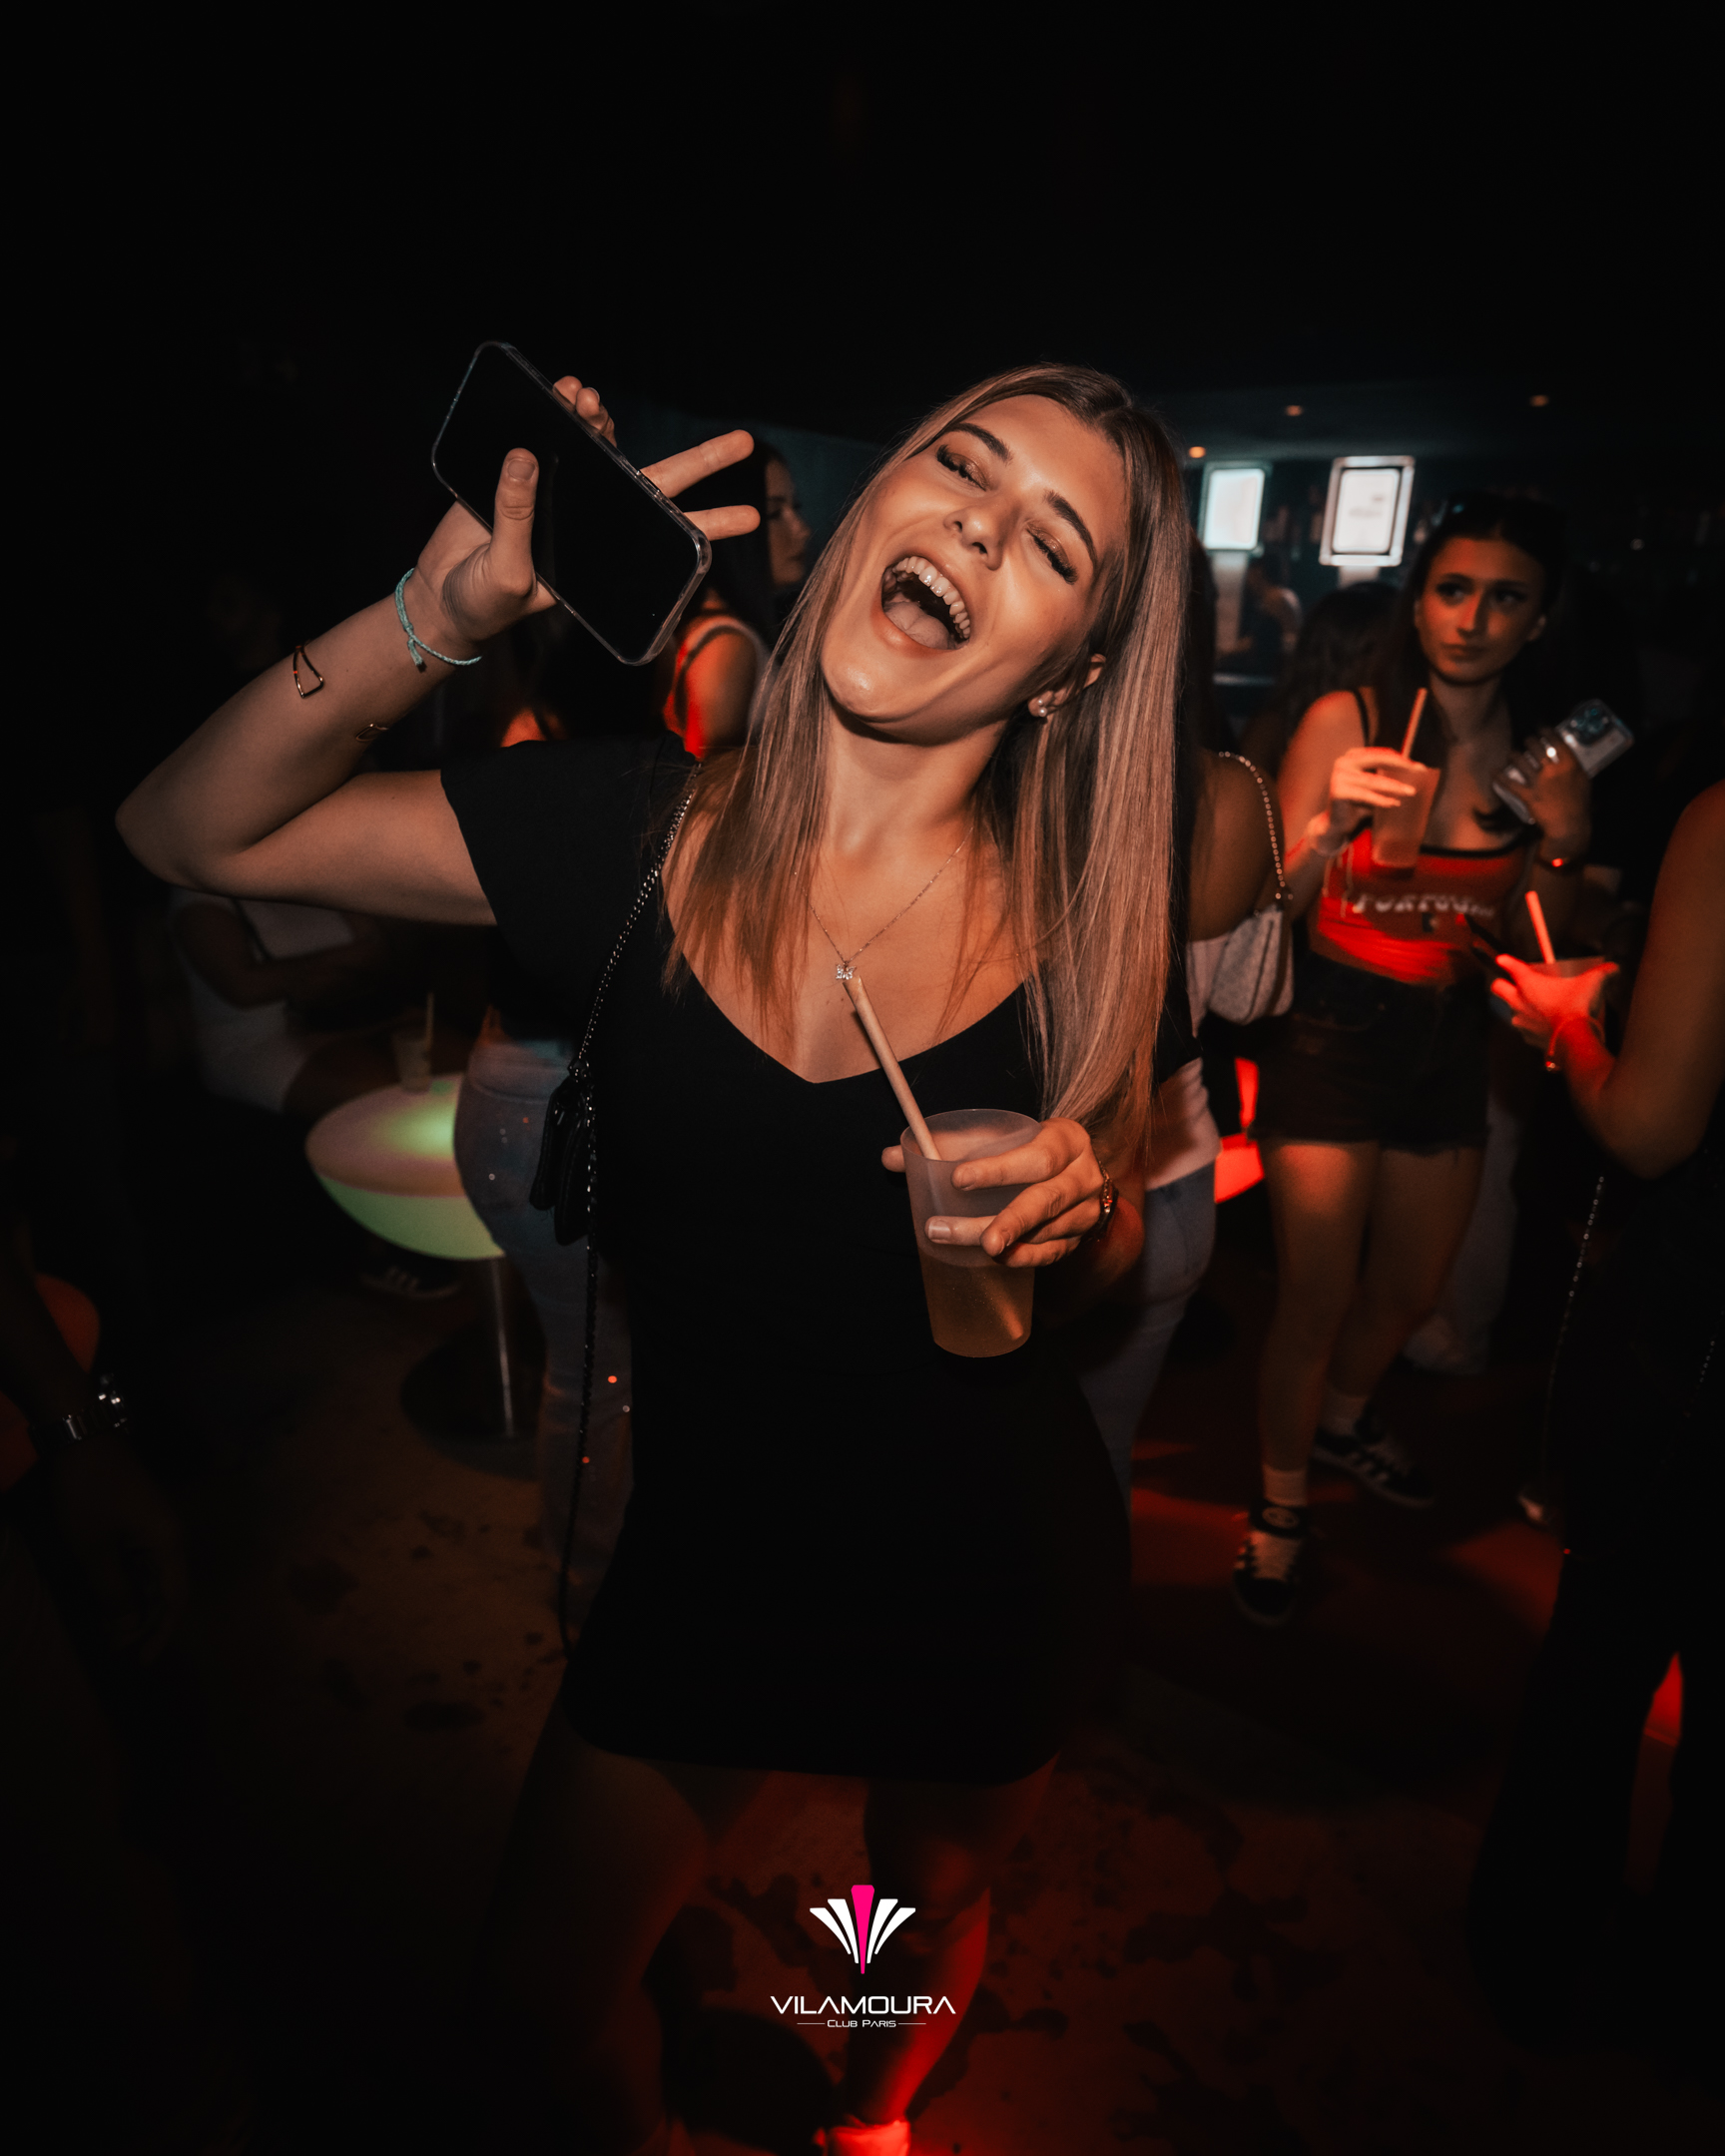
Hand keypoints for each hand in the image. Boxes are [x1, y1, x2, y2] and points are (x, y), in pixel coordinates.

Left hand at [43, 1434, 187, 1662]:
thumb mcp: (94, 1548)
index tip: (143, 1660)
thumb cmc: (90, 1494)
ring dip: (136, 1604)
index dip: (161, 1632)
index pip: (175, 1598)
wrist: (82, 1437)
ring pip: (154, 1575)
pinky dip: (129, 1582)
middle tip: (119, 1649)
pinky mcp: (140, 1517)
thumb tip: (126, 1629)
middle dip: (146, 1622)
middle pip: (168, 1589)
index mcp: (168, 1542)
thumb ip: (113, 1591)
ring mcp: (155, 1524)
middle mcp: (170, 1535)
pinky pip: (142, 1559)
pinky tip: (110, 1597)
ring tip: (111, 1630)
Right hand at [413, 373, 762, 649]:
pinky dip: (560, 412)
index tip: (753, 514)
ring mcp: (560, 496)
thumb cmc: (484, 602)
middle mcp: (593, 523)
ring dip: (604, 421)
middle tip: (745, 441)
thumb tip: (528, 457)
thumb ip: (517, 519)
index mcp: (602, 555)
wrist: (441, 595)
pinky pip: (549, 438)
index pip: (665, 535)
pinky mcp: (521, 476)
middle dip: (700, 462)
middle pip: (654, 484)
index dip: (709, 524)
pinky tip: (565, 392)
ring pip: (602, 451)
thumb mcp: (508, 574)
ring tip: (588, 397)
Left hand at [881, 1117, 1103, 1267]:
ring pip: (1043, 1231)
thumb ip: (947, 1144)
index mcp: (1067, 1140)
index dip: (998, 1169)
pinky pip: (1050, 1254)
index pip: (1037, 1156)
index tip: (956, 1180)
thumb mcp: (1001, 1136)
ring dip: (1000, 1241)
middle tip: (950, 1230)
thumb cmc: (1027, 1148)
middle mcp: (1083, 1176)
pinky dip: (1021, 1257)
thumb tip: (890, 1157)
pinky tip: (994, 1259)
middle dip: (1000, 1219)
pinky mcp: (1078, 1239)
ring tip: (957, 1242)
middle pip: (1043, 1200)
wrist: (1077, 1170)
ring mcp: (1084, 1212)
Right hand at [1322, 745, 1418, 839]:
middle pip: (1377, 760)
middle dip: (1400, 765)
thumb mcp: (1372, 785)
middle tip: (1419, 770)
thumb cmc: (1358, 804)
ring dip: (1395, 786)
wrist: (1336, 825)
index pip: (1380, 754)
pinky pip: (1365, 795)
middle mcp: (1344, 762)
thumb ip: (1384, 774)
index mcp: (1352, 756)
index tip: (1419, 766)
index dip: (1400, 759)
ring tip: (1410, 791)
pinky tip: (1394, 803)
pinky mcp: (1338, 791)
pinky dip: (1381, 800)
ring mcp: (1339, 776)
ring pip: (1373, 780)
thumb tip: (1414, 767)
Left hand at [1493, 950, 1615, 1054]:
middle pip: (1497, 988)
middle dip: (1501, 984)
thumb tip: (1614, 968)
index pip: (1511, 967)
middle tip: (1512, 984)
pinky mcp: (1528, 1038)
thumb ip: (1603, 972)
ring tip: (1535, 1007)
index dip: (1506, 962)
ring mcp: (1521, 1021)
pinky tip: (1545, 1026)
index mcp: (1529, 983)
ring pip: (1510, 1011)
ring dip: (1519, 1008)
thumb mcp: (1593, 983)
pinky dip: (1532, 1027)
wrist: (1574, 1040)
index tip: (1502, 960)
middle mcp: (1519, 1001)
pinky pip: (1525, 1030)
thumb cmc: (1577, 1006)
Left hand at [1495, 728, 1590, 847]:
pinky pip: (1509, 784)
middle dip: (1528, 741)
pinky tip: (1493, 771)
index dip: (1546, 731)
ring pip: (1521, 761)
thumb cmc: (1579, 806)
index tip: (1541, 727)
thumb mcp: (1584, 782)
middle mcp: (1553, 770)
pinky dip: (1499, 777)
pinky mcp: (1527, 796)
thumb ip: (1574, 769)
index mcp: (1570, 765)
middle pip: (1536, 747)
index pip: (1556, 741)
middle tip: (1526, 740)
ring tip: (1512, 753)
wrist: (1569, 826)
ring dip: (1514, 755)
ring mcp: (1539, 783)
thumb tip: (1567, 759)